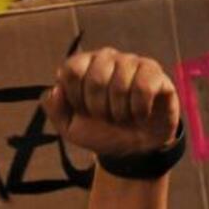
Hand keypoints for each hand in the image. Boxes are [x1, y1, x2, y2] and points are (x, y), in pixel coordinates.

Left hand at [42, 48, 179, 161]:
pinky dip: (140, 109)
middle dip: (100, 109)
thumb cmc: (102, 132)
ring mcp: (132, 63)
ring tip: (124, 118)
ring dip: (121, 113)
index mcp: (84, 66)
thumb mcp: (71, 128)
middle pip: (96, 78)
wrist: (135, 149)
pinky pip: (144, 86)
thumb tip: (56, 89)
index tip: (84, 111)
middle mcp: (107, 58)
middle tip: (107, 118)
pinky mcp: (154, 73)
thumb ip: (55, 109)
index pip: (72, 70)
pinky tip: (141, 114)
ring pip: (121, 84)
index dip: (76, 98)